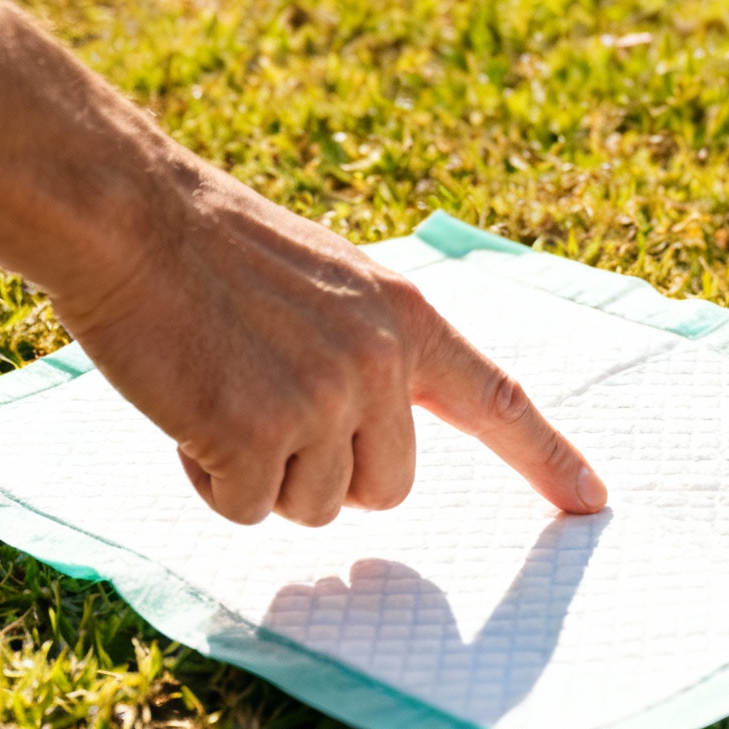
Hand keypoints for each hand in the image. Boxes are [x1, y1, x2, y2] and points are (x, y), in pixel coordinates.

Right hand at [55, 163, 606, 525]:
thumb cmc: (218, 255)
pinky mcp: (256, 434)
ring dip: (262, 474)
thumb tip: (380, 443)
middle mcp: (381, 362)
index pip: (499, 400)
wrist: (134, 220)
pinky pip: (246, 509)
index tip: (594, 501)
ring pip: (314, 508)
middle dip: (329, 473)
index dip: (547, 457)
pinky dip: (209, 479)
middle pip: (388, 490)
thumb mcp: (332, 284)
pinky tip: (187, 408)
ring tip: (221, 389)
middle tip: (265, 404)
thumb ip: (373, 352)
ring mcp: (322, 399)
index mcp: (408, 317)